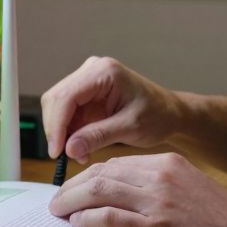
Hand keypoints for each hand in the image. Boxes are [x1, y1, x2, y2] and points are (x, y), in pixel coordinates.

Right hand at [41, 56, 181, 161]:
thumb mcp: (130, 128)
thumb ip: (98, 136)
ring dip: (62, 133)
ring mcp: (86, 80)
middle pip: (56, 99)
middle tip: (65, 157)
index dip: (56, 125)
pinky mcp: (85, 93)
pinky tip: (82, 147)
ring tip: (80, 154)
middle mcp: (91, 70)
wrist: (170, 113)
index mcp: (104, 72)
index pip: (66, 96)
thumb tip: (68, 149)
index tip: (57, 152)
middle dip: (57, 130)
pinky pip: (66, 113)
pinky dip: (69, 132)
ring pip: (57, 107)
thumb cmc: (158, 115)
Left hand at [48, 152, 226, 226]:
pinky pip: (110, 217)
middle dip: (73, 185)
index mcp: (169, 162)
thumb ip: (161, 186)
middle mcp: (160, 176)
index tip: (76, 186)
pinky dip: (89, 219)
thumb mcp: (193, 188)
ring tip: (59, 211)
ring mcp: (157, 201)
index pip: (117, 162)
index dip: (90, 174)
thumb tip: (127, 194)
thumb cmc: (224, 223)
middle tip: (58, 198)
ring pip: (100, 190)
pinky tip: (79, 223)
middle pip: (103, 172)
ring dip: (72, 201)